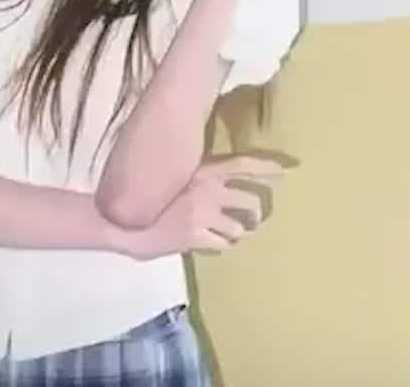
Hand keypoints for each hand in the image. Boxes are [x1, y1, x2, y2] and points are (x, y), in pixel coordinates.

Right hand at [122, 155, 283, 258]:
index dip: (268, 166)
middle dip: (256, 212)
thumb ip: (195, 176)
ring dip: (238, 233)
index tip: (288, 170)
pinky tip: (214, 244)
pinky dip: (222, 245)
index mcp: (202, 169)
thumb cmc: (145, 197)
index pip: (243, 164)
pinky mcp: (195, 235)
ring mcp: (203, 212)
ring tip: (230, 235)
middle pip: (250, 200)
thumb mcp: (172, 175)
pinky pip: (224, 244)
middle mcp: (207, 189)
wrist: (121, 218)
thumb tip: (214, 180)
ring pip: (240, 228)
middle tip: (254, 219)